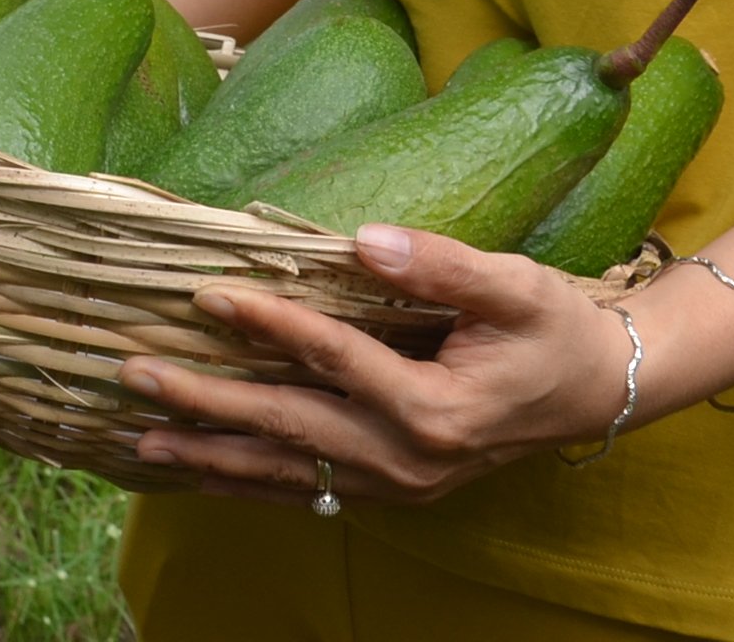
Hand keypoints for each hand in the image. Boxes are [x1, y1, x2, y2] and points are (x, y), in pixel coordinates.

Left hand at [121, 226, 635, 507]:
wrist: (596, 391)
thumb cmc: (554, 327)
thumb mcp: (514, 285)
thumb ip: (441, 265)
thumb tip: (364, 241)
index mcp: (437, 407)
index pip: (334, 360)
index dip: (269, 324)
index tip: (207, 295)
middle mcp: (411, 459)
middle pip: (291, 429)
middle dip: (207, 404)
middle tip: (136, 376)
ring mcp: (400, 486)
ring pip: (289, 474)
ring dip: (212, 459)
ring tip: (142, 440)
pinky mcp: (394, 491)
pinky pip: (308, 492)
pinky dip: (248, 482)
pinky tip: (199, 472)